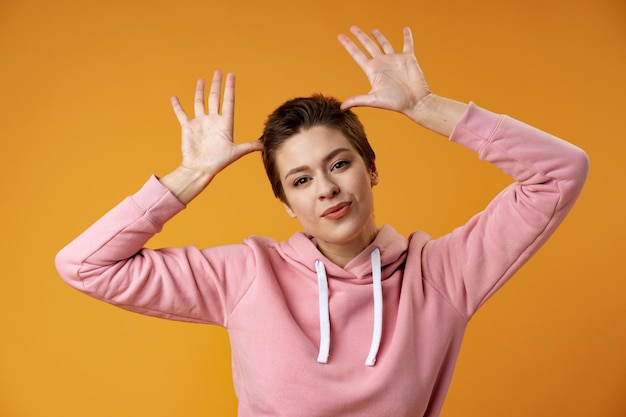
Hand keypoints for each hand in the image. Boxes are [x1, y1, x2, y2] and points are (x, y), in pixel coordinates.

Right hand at [171, 70, 262, 177]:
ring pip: (200, 102)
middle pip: (215, 98)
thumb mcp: (235, 152)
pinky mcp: (188, 127)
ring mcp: (200, 123)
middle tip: (218, 72)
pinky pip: (181, 113)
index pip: (228, 101)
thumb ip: (248, 146)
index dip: (230, 88)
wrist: (200, 169)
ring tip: (201, 80)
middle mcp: (213, 121)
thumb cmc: (218, 162)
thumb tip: (264, 145)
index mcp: (225, 124)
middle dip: (217, 85)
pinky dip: (177, 106)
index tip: (231, 75)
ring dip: (200, 91)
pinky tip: (174, 97)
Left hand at [339, 26, 466, 136]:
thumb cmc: (395, 103)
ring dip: (379, 36)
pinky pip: (407, 44)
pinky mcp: (408, 58)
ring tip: (373, 30)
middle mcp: (382, 63)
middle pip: (369, 46)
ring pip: (385, 44)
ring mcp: (394, 60)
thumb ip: (358, 100)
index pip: (357, 54)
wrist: (415, 102)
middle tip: (353, 27)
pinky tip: (405, 29)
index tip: (340, 36)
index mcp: (373, 70)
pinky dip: (407, 36)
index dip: (349, 45)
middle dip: (361, 36)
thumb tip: (341, 107)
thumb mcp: (374, 100)